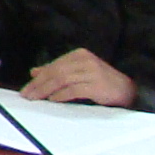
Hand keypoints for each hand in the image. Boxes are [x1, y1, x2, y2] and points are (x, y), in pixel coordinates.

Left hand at [22, 48, 139, 107]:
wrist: (128, 89)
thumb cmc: (101, 81)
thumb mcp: (78, 72)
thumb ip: (58, 71)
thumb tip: (34, 71)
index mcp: (79, 54)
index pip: (54, 65)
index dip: (38, 77)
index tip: (26, 88)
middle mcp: (85, 60)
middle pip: (56, 72)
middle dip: (39, 84)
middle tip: (27, 95)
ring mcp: (92, 72)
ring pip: (62, 80)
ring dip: (46, 90)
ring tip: (36, 98)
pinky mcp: (97, 85)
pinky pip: (74, 89)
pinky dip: (61, 95)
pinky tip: (53, 100)